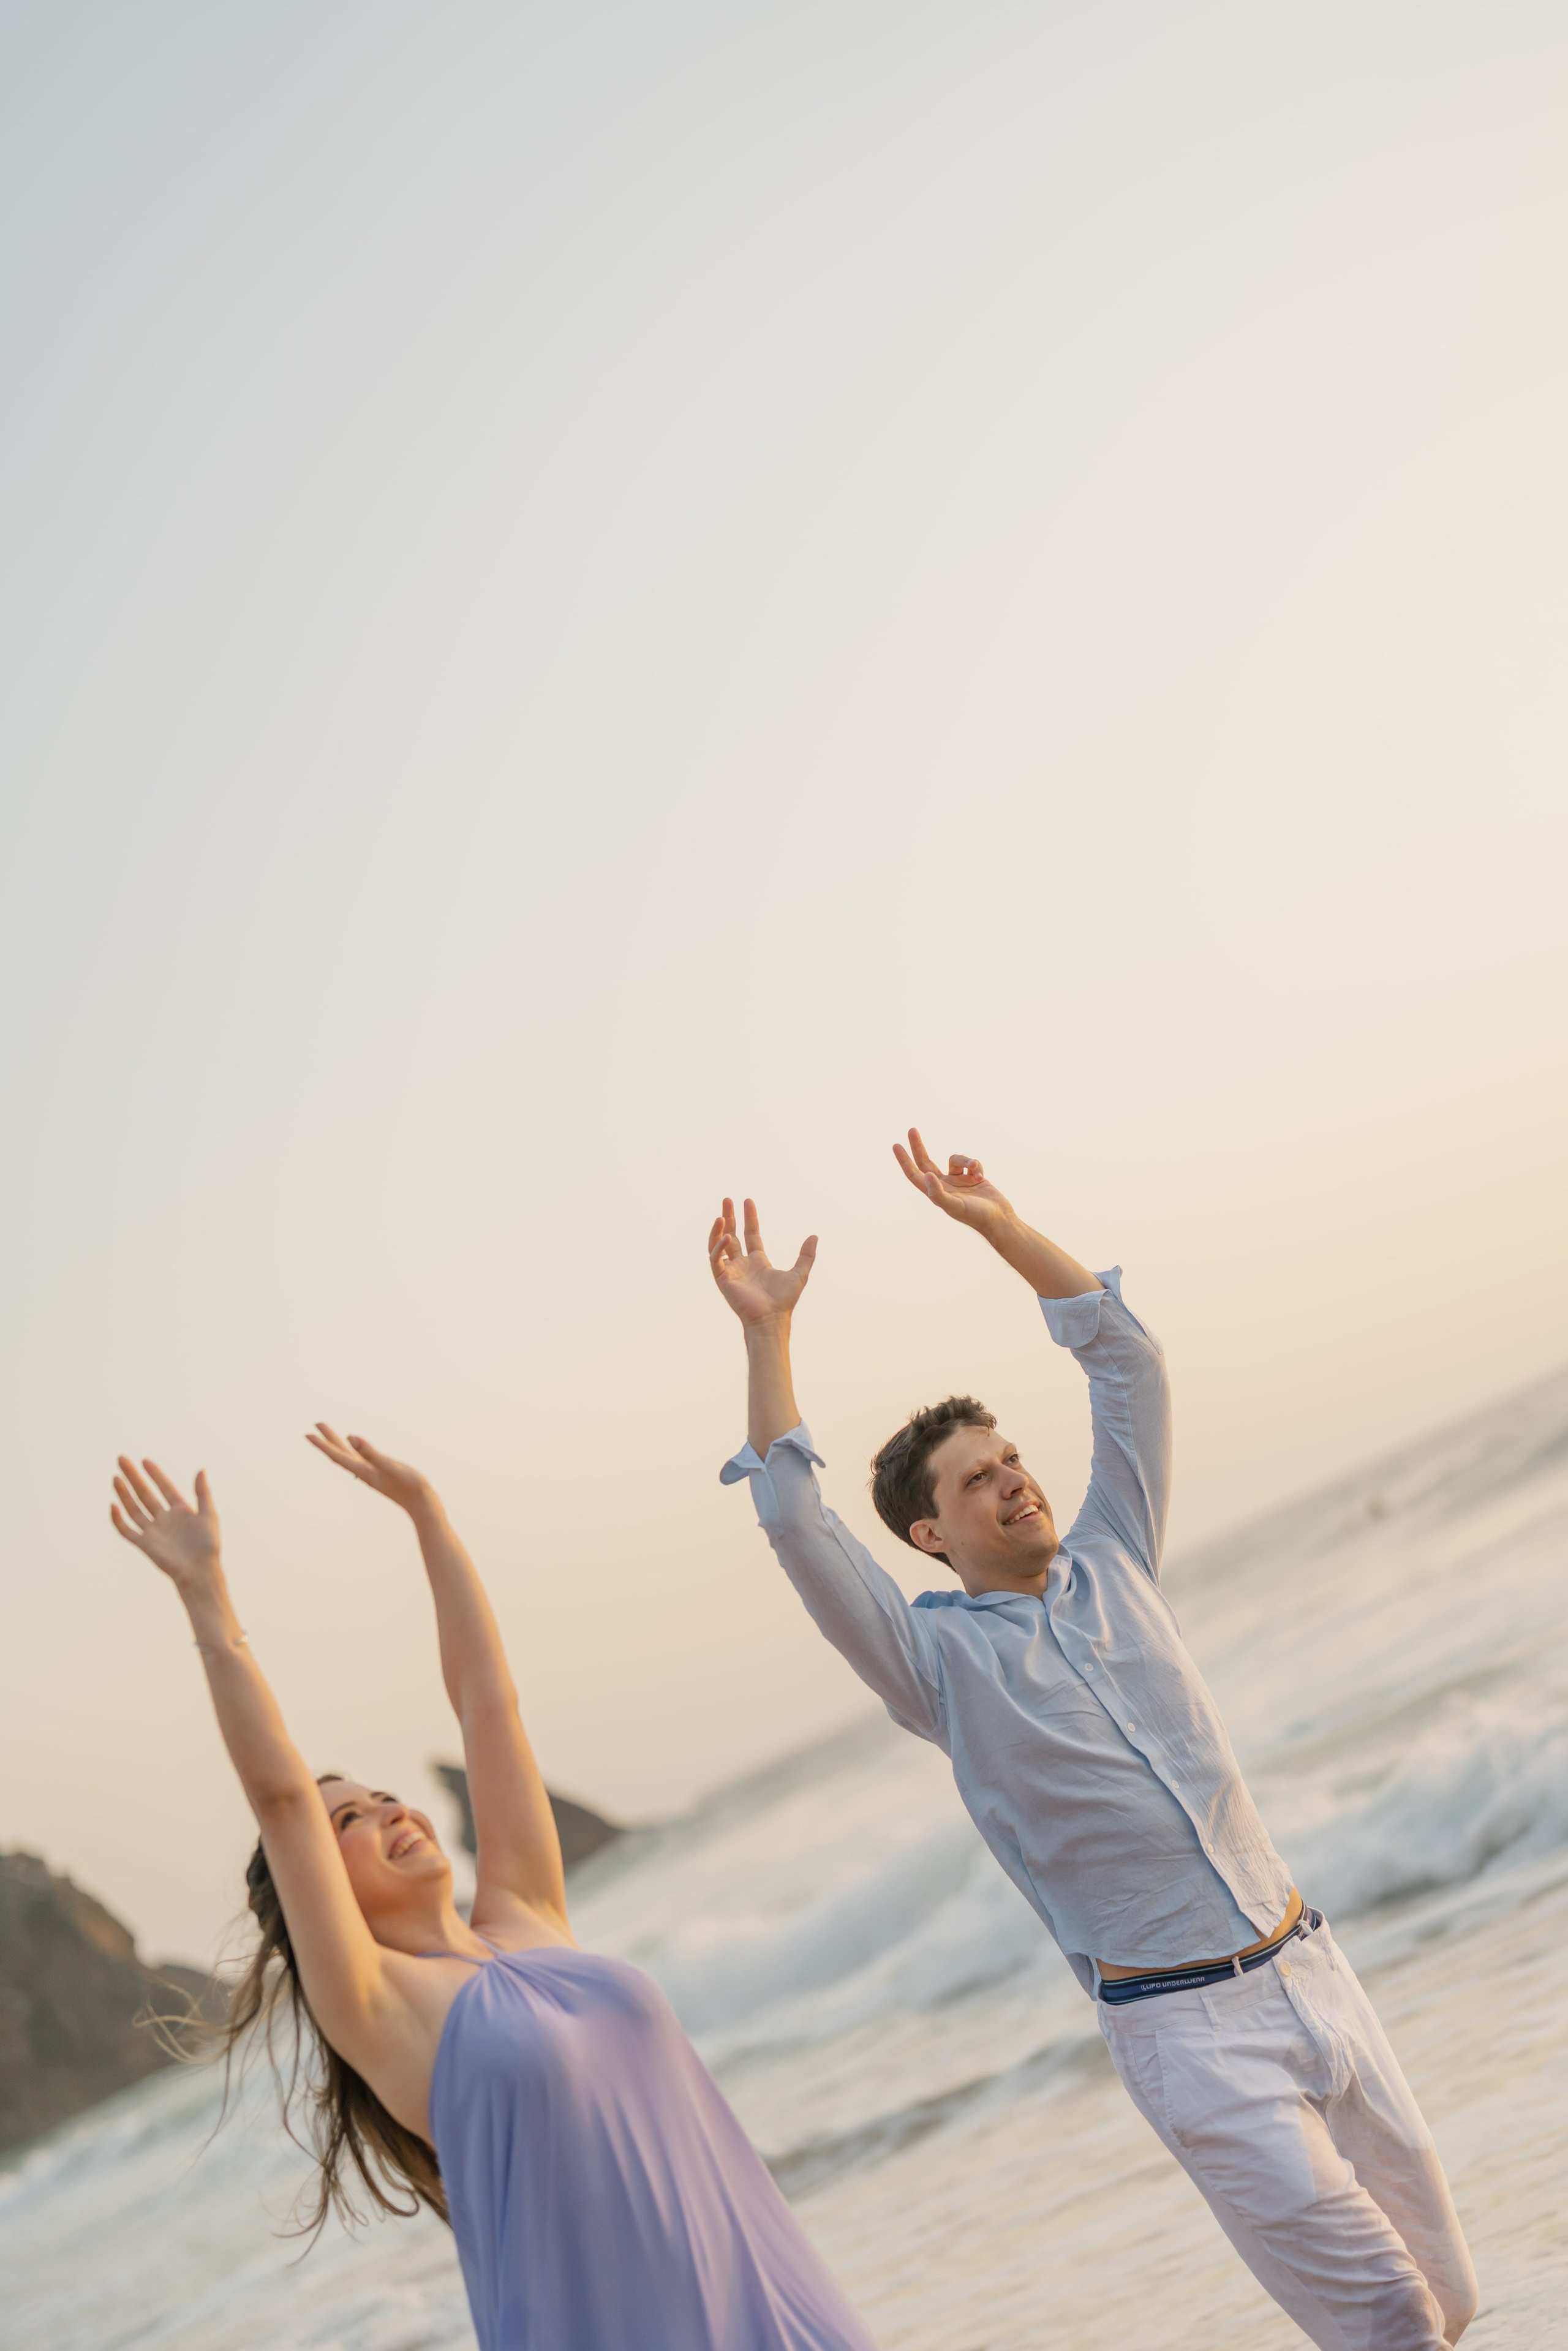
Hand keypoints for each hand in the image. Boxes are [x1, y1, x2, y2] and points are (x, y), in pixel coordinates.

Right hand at [111, 1459, 221, 1590]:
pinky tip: (113, 1505)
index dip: (155, 1474)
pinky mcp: (144, 1544)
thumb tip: (201, 1469)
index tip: (145, 1460)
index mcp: (180, 1510)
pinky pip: (127, 1530)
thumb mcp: (208, 1514)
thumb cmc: (208, 1545)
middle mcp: (164, 1518)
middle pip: (145, 1494)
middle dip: (133, 1477)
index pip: (164, 1487)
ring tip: (116, 1478)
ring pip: (134, 1508)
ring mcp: (153, 1531)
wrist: (200, 1571)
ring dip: (124, 1493)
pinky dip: (118, 1520)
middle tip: (122, 1460)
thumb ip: (203, 1492)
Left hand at [305, 1425, 433, 1512]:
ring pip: (349, 1457)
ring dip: (337, 1445)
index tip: (308, 1434)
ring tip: (329, 1435)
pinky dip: (351, 1451)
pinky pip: (359, 1460)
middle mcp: (363, 1472)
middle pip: (340, 1454)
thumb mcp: (390, 1465)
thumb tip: (350, 1438)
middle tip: (315, 1425)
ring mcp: (371, 1474)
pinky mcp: (379, 1474)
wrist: (422, 1505)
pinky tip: (353, 1450)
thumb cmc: (409, 1485)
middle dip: (327, 1440)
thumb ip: (370, 1452)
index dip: (323, 1444)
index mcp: (363, 1470)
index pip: (338, 1455)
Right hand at [708, 1197, 816, 1327]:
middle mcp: (742, 1264)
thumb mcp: (799, 1273)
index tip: (748, 1201)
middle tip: (727, 1200)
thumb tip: (814, 1236)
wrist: (772, 1318)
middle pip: (732, 1235)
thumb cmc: (784, 1301)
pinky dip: (718, 1248)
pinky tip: (726, 1237)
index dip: (749, 1218)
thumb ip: (806, 1255)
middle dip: (729, 1217)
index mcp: (758, 1261)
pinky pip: (716, 1260)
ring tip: (721, 1216)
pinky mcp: (723, 1279)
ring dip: (718, 1230)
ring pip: (719, 1245)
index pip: (750, 1234)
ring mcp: (731, 1271)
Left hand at [893, 1128, 1015, 1237]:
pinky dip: (977, 1165)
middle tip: (911, 1130)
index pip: (915, 1175)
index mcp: (935, 1193)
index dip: (904, 1161)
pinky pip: (971, 1162)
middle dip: (919, 1147)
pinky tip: (982, 1176)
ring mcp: (958, 1181)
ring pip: (955, 1159)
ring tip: (975, 1169)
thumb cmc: (976, 1216)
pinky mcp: (973, 1177)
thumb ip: (938, 1193)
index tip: (896, 1145)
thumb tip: (926, 1175)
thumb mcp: (954, 1206)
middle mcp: (944, 1186)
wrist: (999, 1219)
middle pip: (926, 1162)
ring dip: (965, 1160)